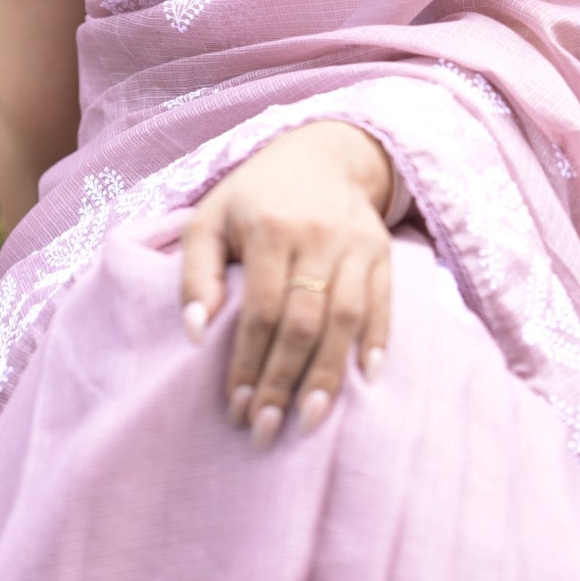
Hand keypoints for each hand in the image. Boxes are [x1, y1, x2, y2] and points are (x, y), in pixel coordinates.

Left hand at [179, 120, 393, 448]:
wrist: (321, 151)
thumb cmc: (254, 194)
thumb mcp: (210, 217)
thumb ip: (195, 272)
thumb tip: (196, 333)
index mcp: (270, 228)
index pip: (261, 309)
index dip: (249, 362)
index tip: (237, 407)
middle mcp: (318, 235)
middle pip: (304, 321)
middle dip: (284, 381)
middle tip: (266, 430)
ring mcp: (356, 243)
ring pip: (346, 318)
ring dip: (329, 375)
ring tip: (310, 421)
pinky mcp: (382, 250)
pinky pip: (384, 302)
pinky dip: (377, 342)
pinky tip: (364, 381)